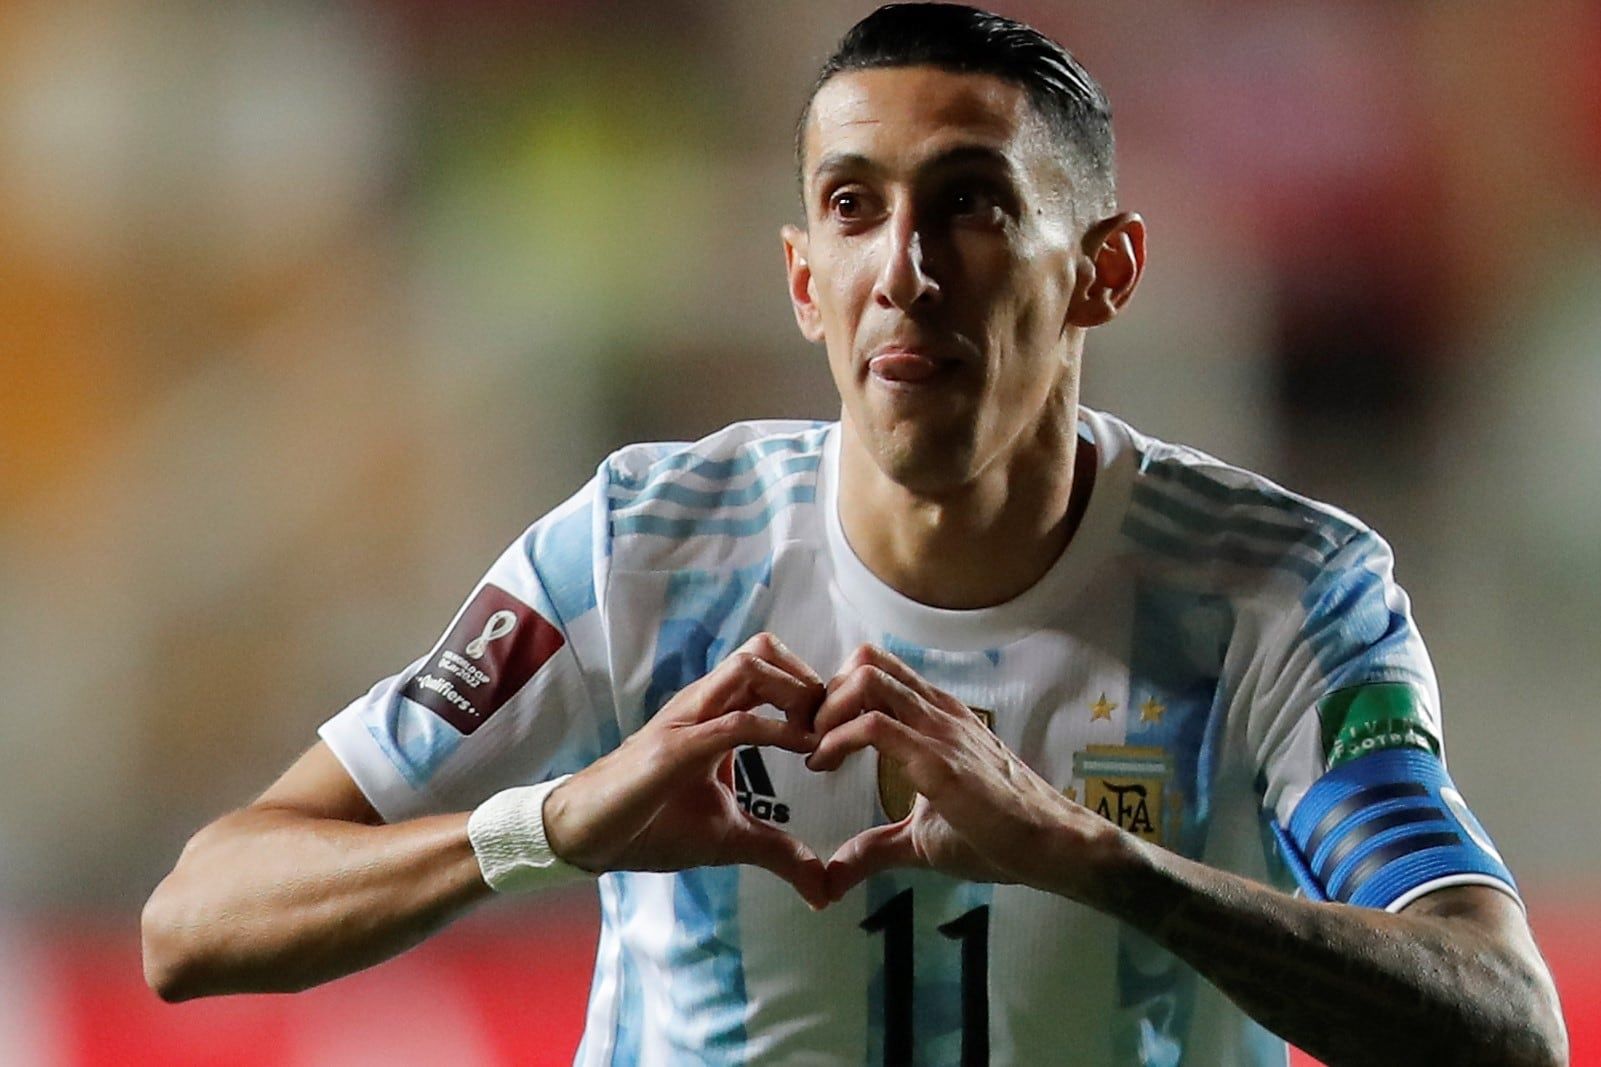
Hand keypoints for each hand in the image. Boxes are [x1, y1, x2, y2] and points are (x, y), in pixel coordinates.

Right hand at [542, 633, 830, 908]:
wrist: (585, 834)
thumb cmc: (649, 824)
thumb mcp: (728, 838)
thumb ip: (777, 851)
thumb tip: (822, 888)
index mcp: (716, 715)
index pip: (769, 667)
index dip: (810, 688)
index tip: (836, 730)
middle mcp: (702, 705)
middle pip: (764, 650)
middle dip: (809, 678)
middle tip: (831, 726)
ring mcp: (686, 721)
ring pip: (749, 666)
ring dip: (795, 692)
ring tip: (817, 735)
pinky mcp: (672, 750)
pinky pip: (732, 723)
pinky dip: (775, 730)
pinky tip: (802, 750)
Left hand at [807, 645, 1113, 902]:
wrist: (1052, 846)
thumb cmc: (996, 835)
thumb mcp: (921, 839)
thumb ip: (875, 848)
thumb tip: (830, 877)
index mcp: (935, 717)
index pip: (875, 670)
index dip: (833, 695)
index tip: (812, 736)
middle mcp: (936, 711)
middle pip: (866, 659)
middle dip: (823, 694)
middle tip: (806, 738)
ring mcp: (938, 730)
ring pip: (867, 678)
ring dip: (826, 710)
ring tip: (814, 750)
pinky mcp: (939, 760)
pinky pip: (875, 726)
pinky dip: (836, 739)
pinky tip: (824, 766)